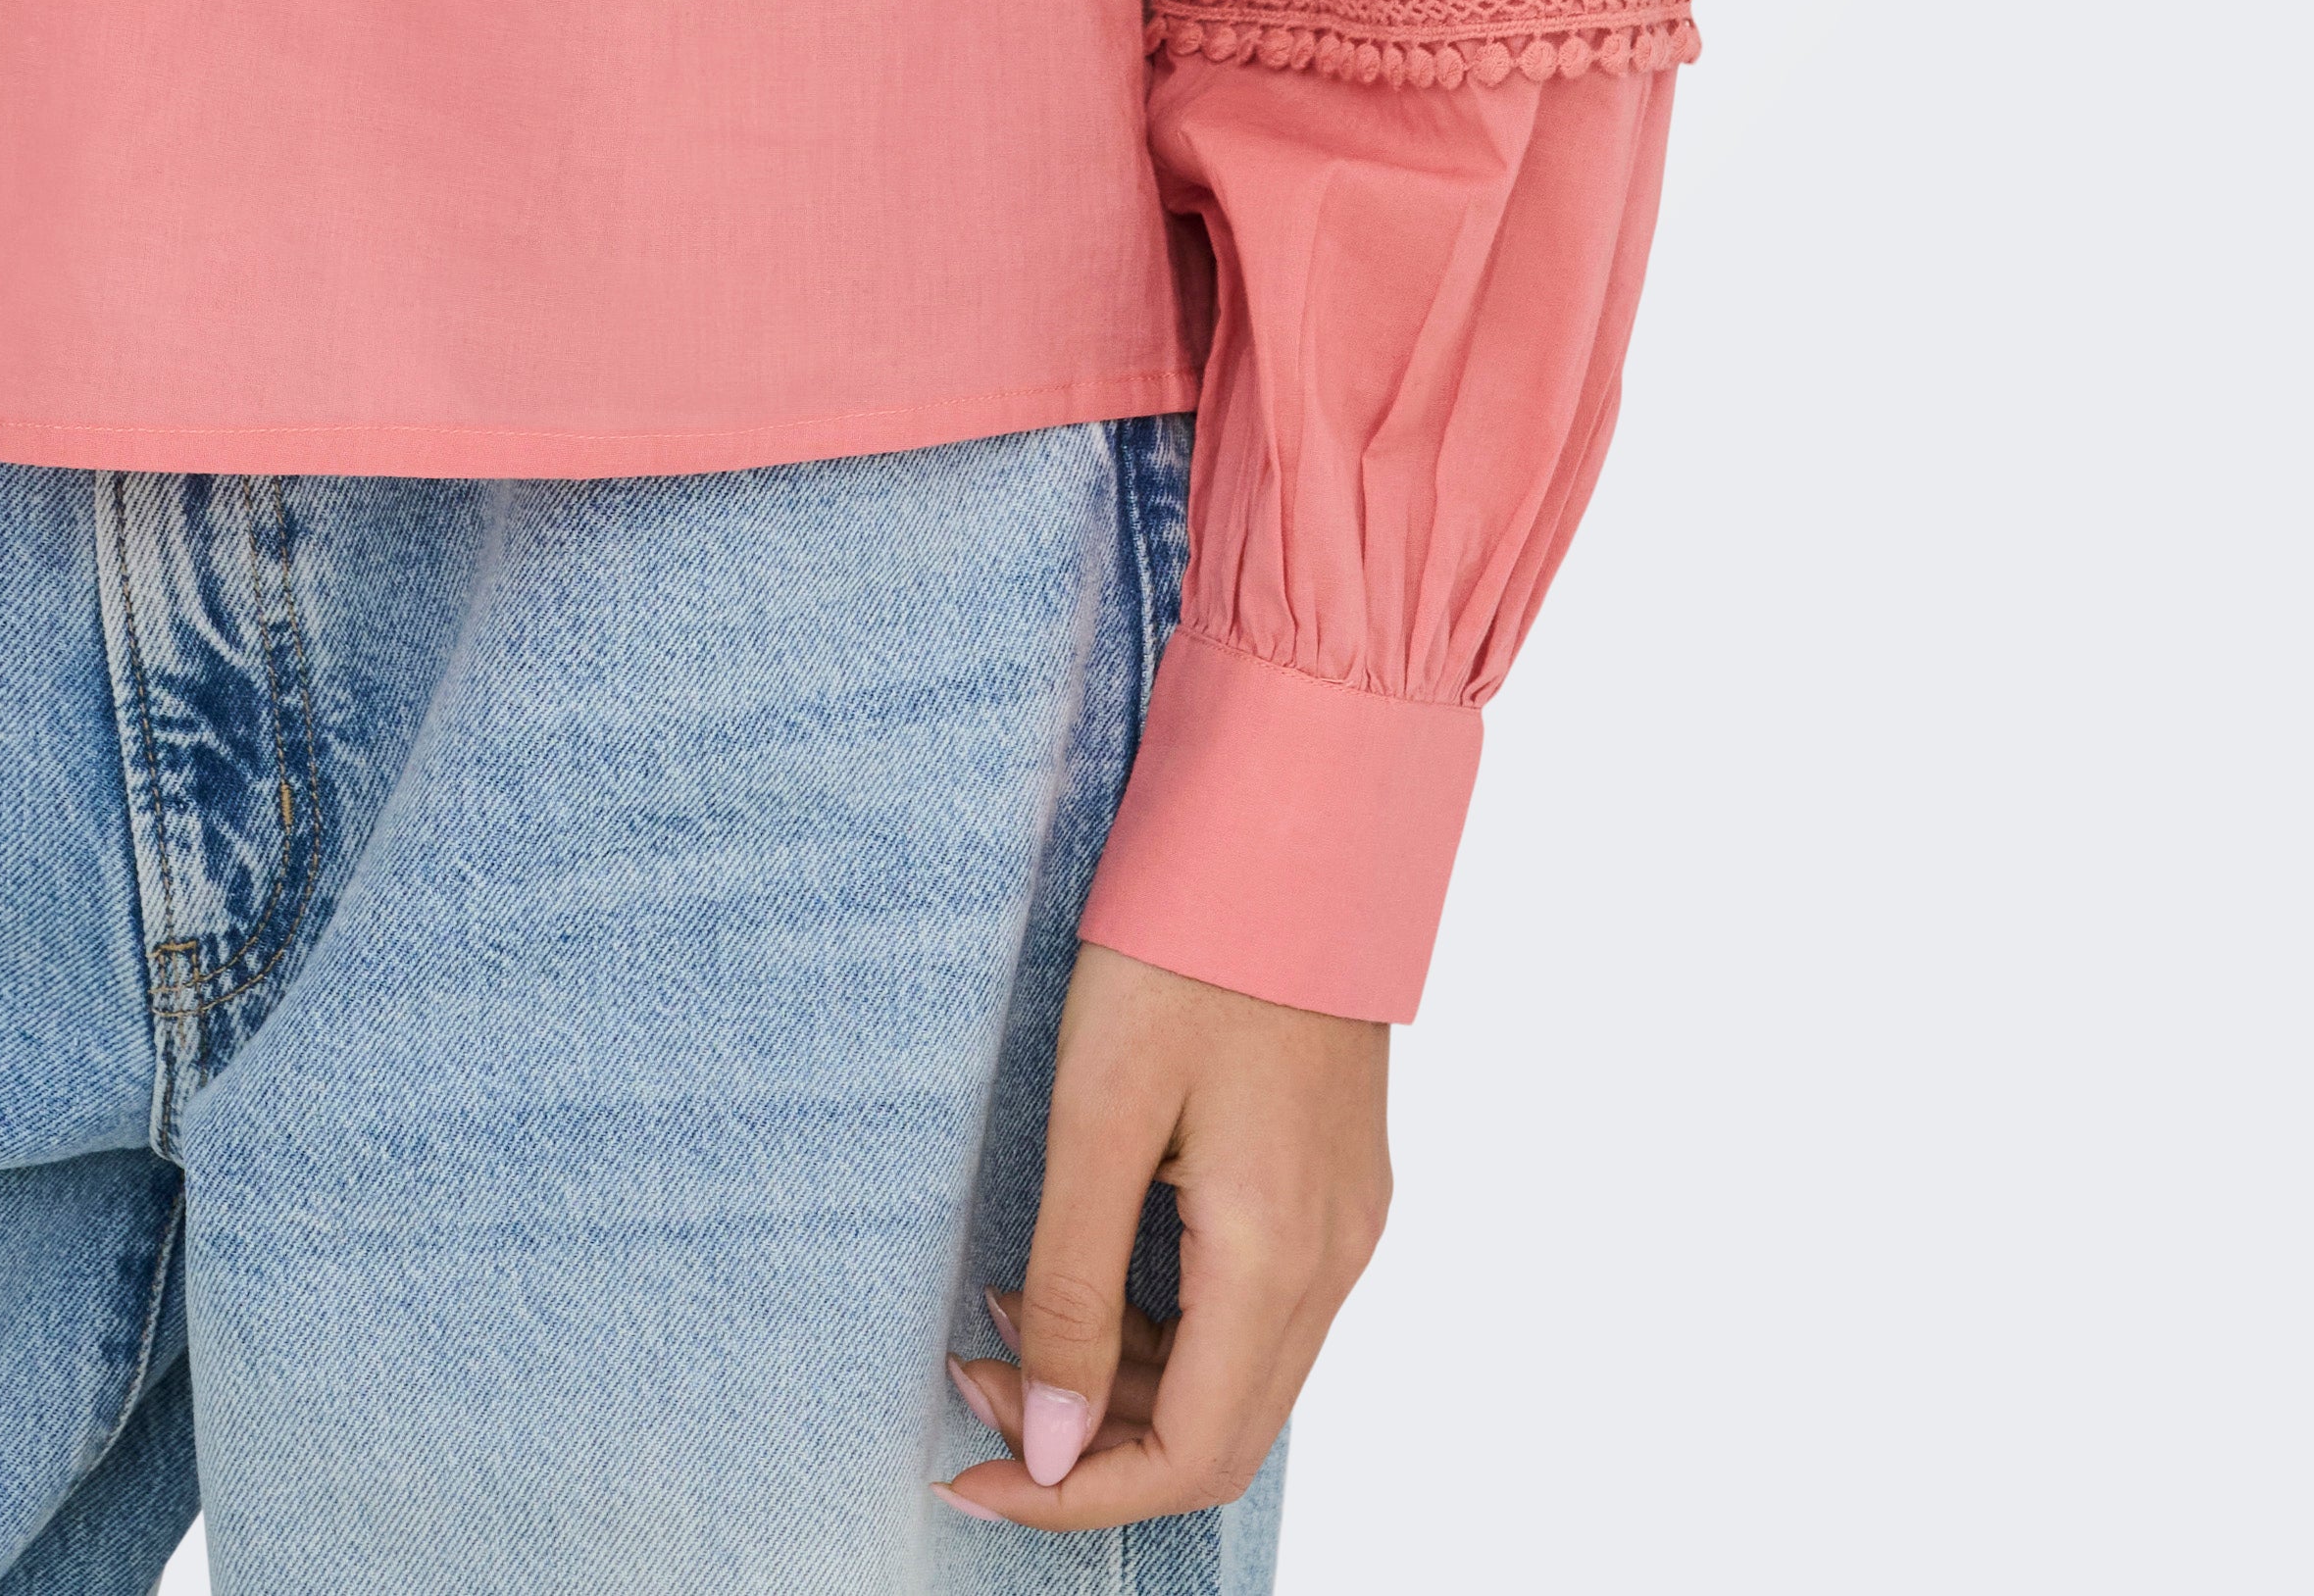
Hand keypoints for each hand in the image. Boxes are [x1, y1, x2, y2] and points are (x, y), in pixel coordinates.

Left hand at [935, 940, 1389, 1532]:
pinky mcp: (1333, 1183)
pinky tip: (1077, 1260)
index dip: (1073, 1491)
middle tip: (969, 1384)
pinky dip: (1161, 1320)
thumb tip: (1048, 1445)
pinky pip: (1252, 1307)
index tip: (968, 1471)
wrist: (1292, 823)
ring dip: (1117, 1379)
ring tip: (1002, 1310)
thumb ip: (1074, 1286)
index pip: (1188, 1458)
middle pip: (1215, 1435)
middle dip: (1085, 1442)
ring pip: (1235, 1376)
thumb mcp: (1098, 1112)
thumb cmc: (1187, 944)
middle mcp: (1334, 1260)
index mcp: (1280, 1255)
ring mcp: (1345, 1223)